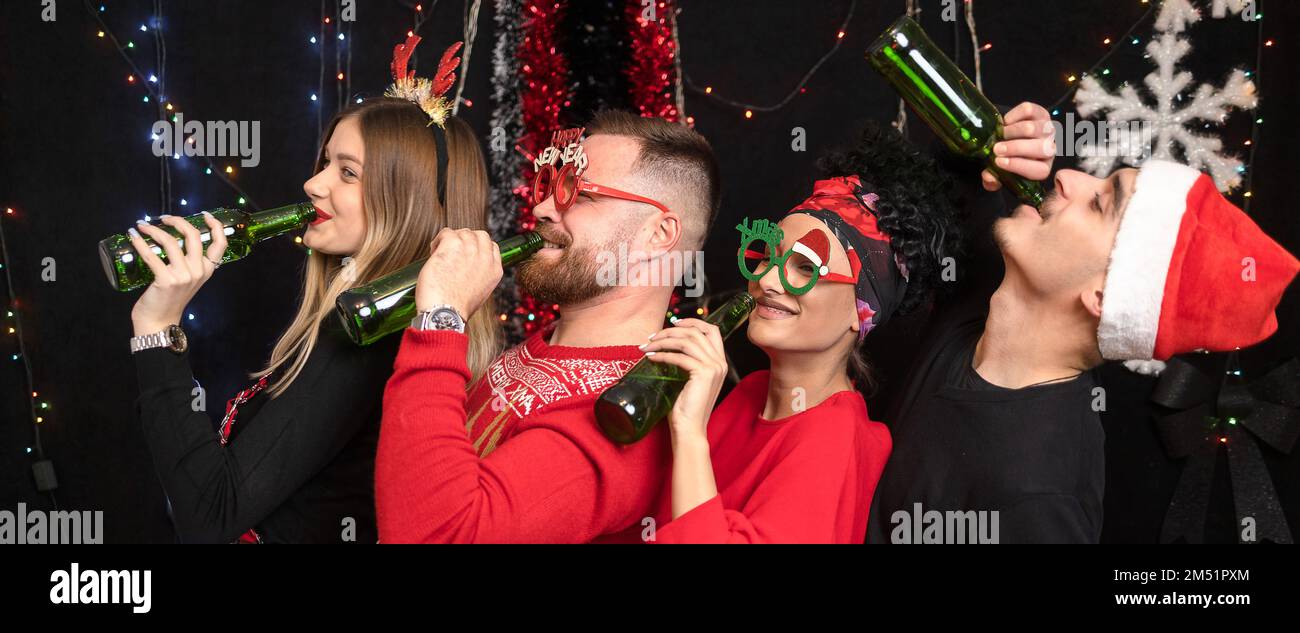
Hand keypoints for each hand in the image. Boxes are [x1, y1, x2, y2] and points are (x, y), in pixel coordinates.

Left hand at [129, 212, 227, 336]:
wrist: (159, 323)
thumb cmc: (170, 300)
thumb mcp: (187, 281)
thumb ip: (187, 265)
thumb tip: (172, 241)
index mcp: (207, 270)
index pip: (219, 244)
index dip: (214, 226)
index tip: (204, 215)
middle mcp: (198, 272)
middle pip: (193, 236)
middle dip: (177, 221)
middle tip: (164, 218)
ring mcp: (183, 276)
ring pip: (171, 242)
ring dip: (154, 230)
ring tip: (143, 226)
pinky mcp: (165, 280)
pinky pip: (151, 255)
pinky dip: (140, 243)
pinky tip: (133, 236)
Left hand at [415, 228, 501, 316]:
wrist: (445, 313)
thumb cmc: (456, 308)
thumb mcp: (479, 293)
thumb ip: (479, 276)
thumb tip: (467, 267)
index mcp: (494, 270)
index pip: (492, 246)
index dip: (477, 247)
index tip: (466, 253)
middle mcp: (485, 257)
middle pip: (478, 235)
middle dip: (464, 241)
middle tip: (452, 253)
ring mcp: (470, 249)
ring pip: (462, 232)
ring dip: (450, 240)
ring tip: (440, 254)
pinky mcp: (452, 244)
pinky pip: (446, 232)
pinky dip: (438, 240)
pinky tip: (434, 252)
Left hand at [640, 319, 726, 441]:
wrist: (690, 429)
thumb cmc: (686, 407)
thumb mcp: (690, 379)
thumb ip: (687, 361)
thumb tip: (666, 344)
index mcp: (720, 362)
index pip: (712, 330)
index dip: (693, 321)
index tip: (673, 322)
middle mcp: (720, 362)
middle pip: (696, 332)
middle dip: (670, 331)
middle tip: (651, 337)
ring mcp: (714, 367)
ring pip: (686, 341)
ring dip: (663, 341)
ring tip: (647, 347)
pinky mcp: (703, 374)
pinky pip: (679, 357)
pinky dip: (663, 355)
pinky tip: (651, 358)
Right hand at [983, 101, 1054, 191]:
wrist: (1012, 138)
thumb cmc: (1007, 158)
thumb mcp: (999, 172)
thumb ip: (992, 180)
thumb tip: (989, 177)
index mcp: (1042, 167)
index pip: (1039, 170)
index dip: (1018, 166)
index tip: (998, 162)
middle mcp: (1050, 149)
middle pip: (1040, 148)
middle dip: (1015, 148)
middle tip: (996, 148)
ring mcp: (1047, 129)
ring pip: (1032, 129)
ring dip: (1012, 132)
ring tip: (1000, 134)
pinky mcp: (1041, 113)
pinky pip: (1028, 111)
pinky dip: (1013, 116)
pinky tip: (1006, 122)